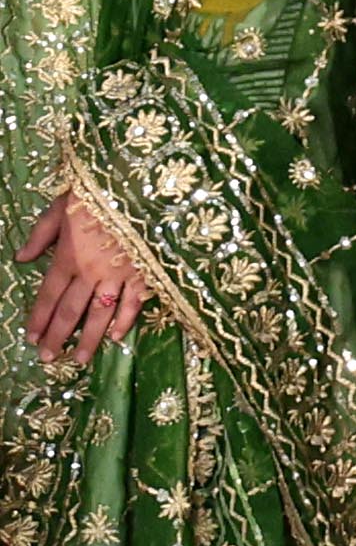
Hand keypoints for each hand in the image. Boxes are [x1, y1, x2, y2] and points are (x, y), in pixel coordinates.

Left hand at [20, 189, 150, 364]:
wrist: (143, 186)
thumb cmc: (99, 192)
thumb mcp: (61, 207)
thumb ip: (41, 235)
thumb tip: (21, 258)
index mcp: (68, 257)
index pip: (48, 296)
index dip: (38, 318)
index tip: (31, 338)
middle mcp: (90, 272)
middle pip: (70, 311)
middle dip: (57, 336)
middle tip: (48, 357)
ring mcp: (119, 275)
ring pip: (100, 313)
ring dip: (88, 338)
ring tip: (79, 359)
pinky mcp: (144, 273)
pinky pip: (134, 302)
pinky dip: (125, 320)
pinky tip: (116, 336)